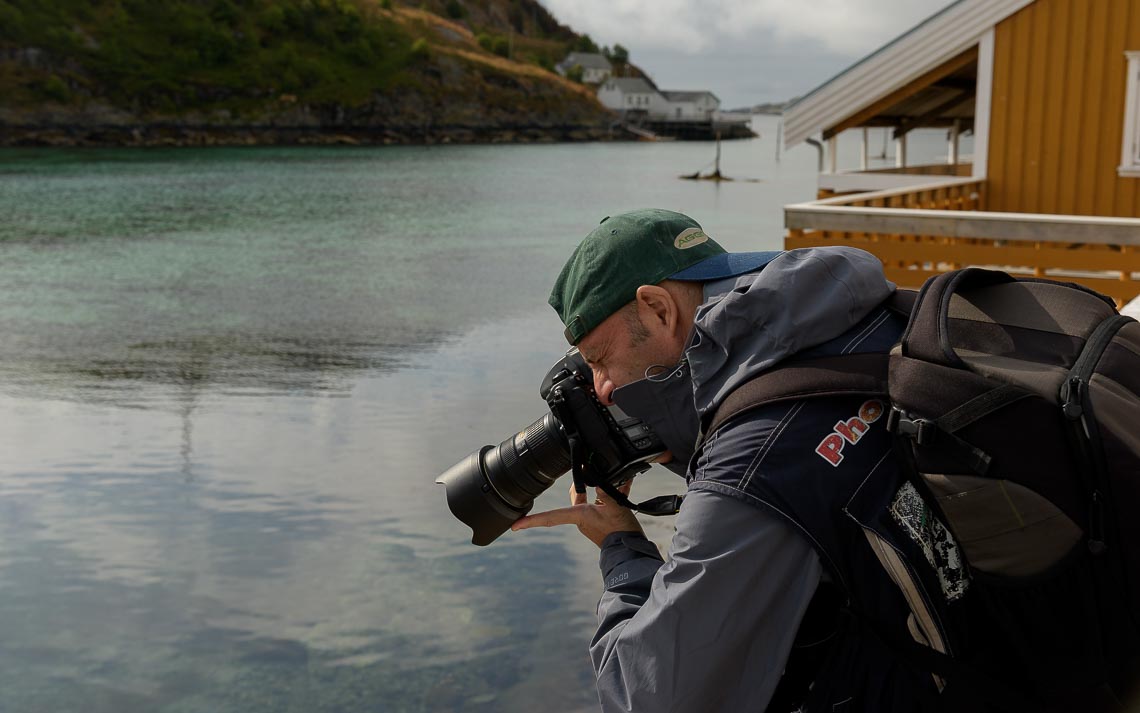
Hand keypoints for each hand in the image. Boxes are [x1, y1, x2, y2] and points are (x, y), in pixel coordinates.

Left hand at [510, 481, 643, 547]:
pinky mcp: (602, 520)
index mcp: (579, 515)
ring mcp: (591, 519)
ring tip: (614, 480)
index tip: (515, 525)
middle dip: (581, 482)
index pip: (551, 517)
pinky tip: (624, 485)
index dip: (532, 520)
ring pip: (589, 497)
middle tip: (588, 468)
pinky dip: (612, 493)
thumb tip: (598, 481)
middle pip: (575, 495)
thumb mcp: (616, 508)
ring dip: (600, 487)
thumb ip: (607, 493)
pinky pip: (603, 502)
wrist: (632, 550)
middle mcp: (582, 518)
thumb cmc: (621, 533)